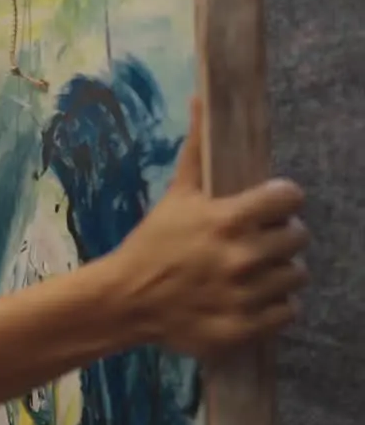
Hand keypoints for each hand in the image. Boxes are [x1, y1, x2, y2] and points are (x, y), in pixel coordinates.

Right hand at [111, 98, 308, 359]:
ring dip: (278, 271)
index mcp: (228, 220)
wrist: (126, 300)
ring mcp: (247, 295)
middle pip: (298, 237)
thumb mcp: (176, 195)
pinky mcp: (247, 327)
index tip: (267, 205)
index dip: (281, 199)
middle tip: (254, 240)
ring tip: (251, 270)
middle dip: (279, 235)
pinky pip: (287, 310)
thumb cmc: (153, 243)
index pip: (289, 198)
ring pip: (296, 275)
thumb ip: (198, 150)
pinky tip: (249, 296)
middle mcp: (243, 257)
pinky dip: (273, 304)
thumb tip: (201, 98)